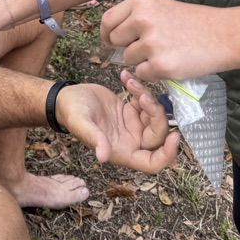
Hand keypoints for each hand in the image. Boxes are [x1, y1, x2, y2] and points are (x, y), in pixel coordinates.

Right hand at [58, 72, 178, 171]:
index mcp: (123, 151)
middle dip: (155, 114)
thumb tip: (102, 156)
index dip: (167, 154)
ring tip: (130, 82)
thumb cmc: (70, 114)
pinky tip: (125, 77)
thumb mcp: (81, 124)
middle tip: (141, 95)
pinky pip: (144, 101)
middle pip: (158, 134)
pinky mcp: (130, 110)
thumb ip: (94, 138)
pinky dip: (138, 88)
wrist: (65, 98)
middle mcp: (131, 141)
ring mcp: (132, 125)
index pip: (153, 162)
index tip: (174, 136)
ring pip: (154, 116)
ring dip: (146, 97)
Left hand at [100, 0, 239, 80]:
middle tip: (147, 48)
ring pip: (128, 59)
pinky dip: (153, 73)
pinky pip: (142, 74)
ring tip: (165, 52)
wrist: (224, 35)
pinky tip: (170, 63)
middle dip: (126, 47)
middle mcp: (142, 19)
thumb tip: (111, 35)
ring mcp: (151, 43)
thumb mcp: (160, 7)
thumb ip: (135, 17)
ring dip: (141, 60)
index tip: (111, 41)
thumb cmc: (193, 22)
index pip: (108, 19)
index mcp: (141, 2)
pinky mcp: (161, 65)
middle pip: (114, 40)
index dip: (107, 33)